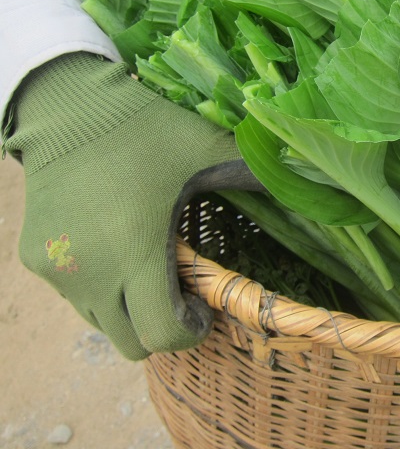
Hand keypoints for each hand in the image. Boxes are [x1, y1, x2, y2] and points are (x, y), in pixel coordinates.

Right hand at [5, 53, 262, 358]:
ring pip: (101, 323)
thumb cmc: (144, 128)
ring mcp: (58, 270)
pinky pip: (74, 295)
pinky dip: (99, 287)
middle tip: (180, 291)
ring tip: (148, 265)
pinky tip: (114, 248)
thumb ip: (257, 173)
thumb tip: (316, 182)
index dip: (190, 330)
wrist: (64, 104)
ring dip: (129, 310)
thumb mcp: (205, 148)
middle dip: (162, 328)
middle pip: (131, 343)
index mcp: (136, 250)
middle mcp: (90, 273)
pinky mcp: (34, 259)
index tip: (203, 306)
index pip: (162, 334)